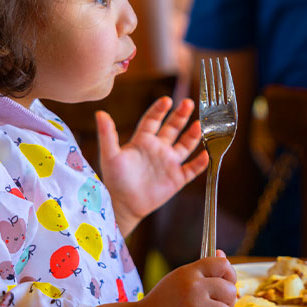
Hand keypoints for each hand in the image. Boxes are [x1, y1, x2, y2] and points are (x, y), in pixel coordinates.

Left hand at [97, 97, 209, 235]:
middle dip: (181, 115)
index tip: (166, 100)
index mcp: (143, 141)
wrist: (123, 205)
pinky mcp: (177, 178)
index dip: (159, 109)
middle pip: (173, 128)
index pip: (153, 120)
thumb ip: (107, 134)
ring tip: (200, 124)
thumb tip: (100, 113)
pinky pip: (192, 169)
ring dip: (193, 135)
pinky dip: (200, 162)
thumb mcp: (110, 155)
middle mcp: (158, 148)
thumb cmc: (115, 180)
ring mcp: (169, 163)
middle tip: (188, 103)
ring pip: (185, 145)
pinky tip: (206, 154)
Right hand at [138, 252, 237, 306]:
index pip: (222, 265)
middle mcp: (194, 287)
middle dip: (226, 304)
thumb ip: (202, 270)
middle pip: (230, 291)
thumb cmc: (162, 305)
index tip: (223, 288)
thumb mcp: (178, 280)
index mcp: (190, 273)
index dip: (229, 277)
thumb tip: (223, 254)